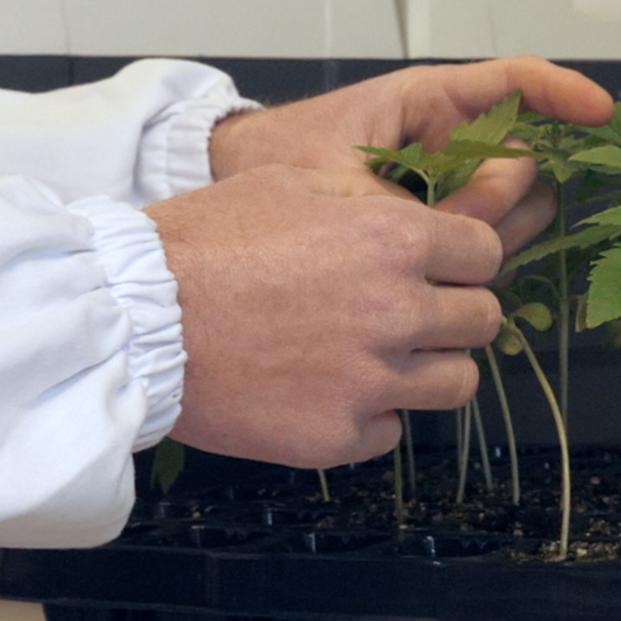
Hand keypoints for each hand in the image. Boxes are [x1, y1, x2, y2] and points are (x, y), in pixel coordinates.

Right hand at [146, 165, 503, 466]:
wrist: (133, 319)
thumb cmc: (203, 241)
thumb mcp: (291, 185)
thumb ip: (367, 203)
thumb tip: (414, 222)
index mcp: (395, 239)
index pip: (487, 253)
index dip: (466, 259)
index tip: (444, 266)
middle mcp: (399, 311)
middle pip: (484, 321)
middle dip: (457, 313)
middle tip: (415, 314)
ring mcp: (372, 380)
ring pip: (458, 384)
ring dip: (431, 370)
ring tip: (384, 358)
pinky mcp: (339, 435)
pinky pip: (392, 431)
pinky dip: (372, 416)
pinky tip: (332, 393)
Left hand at [207, 56, 614, 254]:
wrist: (233, 192)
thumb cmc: (281, 159)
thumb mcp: (343, 175)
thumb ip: (415, 200)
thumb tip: (486, 216)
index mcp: (431, 102)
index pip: (516, 82)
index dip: (562, 93)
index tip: (601, 112)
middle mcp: (454, 143)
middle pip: (523, 164)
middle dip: (501, 196)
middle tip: (450, 217)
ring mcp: (455, 188)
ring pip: (515, 210)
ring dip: (490, 231)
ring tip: (427, 241)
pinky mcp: (445, 228)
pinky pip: (488, 242)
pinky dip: (475, 258)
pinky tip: (437, 266)